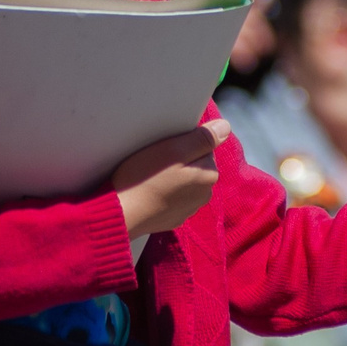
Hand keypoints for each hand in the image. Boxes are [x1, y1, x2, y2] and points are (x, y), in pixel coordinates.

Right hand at [114, 121, 227, 238]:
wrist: (120, 214)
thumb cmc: (144, 178)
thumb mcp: (173, 150)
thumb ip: (203, 138)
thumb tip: (226, 128)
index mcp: (208, 175)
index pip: (204, 147)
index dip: (184, 143)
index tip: (166, 148)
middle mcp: (204, 195)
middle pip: (195, 165)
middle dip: (180, 160)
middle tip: (156, 160)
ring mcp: (189, 209)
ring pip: (184, 182)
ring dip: (172, 176)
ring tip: (150, 176)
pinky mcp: (173, 218)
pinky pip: (173, 197)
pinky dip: (164, 192)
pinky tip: (149, 191)